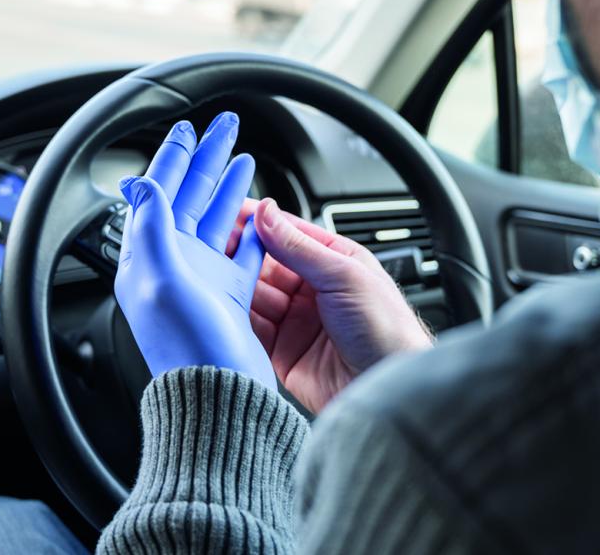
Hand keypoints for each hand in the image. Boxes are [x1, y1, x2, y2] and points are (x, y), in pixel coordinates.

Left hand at [115, 112, 275, 388]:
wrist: (218, 394)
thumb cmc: (186, 346)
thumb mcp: (161, 279)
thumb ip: (153, 227)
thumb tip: (142, 184)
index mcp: (151, 257)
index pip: (159, 193)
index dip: (172, 158)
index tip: (185, 129)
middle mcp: (174, 265)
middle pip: (190, 198)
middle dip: (206, 159)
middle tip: (223, 127)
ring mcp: (204, 279)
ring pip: (218, 220)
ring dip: (228, 187)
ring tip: (242, 158)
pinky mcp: (230, 296)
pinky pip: (243, 252)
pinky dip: (252, 228)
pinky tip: (261, 212)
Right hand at [233, 198, 432, 412]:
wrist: (387, 389)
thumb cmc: (386, 330)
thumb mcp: (343, 276)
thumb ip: (299, 246)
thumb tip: (266, 213)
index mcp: (334, 261)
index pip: (288, 233)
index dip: (258, 222)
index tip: (229, 212)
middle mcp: (312, 288)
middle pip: (265, 263)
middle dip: (240, 253)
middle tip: (212, 244)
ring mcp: (296, 319)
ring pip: (253, 294)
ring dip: (234, 284)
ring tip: (212, 274)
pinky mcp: (282, 351)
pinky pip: (251, 327)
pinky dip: (234, 317)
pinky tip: (222, 306)